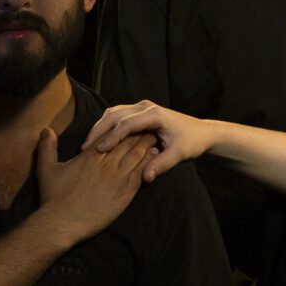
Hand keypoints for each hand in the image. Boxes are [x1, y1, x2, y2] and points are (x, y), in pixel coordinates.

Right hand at [32, 126, 152, 243]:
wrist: (62, 224)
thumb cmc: (53, 197)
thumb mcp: (46, 168)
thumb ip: (47, 147)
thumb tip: (46, 129)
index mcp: (90, 155)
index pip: (111, 134)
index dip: (122, 127)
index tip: (131, 121)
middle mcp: (106, 163)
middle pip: (128, 141)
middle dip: (139, 131)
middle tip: (149, 126)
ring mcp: (117, 178)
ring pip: (137, 155)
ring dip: (147, 144)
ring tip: (155, 138)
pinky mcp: (125, 193)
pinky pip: (141, 173)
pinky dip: (149, 163)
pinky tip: (155, 157)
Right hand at [85, 101, 214, 181]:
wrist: (201, 132)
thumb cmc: (191, 142)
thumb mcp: (179, 154)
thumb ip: (161, 165)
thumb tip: (145, 178)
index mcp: (154, 114)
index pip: (126, 124)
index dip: (110, 138)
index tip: (98, 151)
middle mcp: (145, 107)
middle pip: (114, 115)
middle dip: (98, 131)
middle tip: (84, 148)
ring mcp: (141, 107)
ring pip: (113, 114)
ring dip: (99, 128)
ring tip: (88, 145)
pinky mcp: (139, 112)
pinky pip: (117, 116)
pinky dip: (106, 127)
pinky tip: (99, 141)